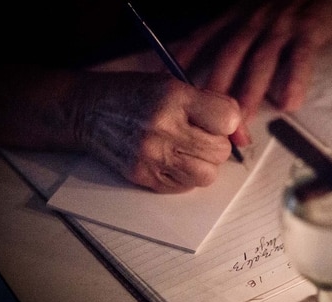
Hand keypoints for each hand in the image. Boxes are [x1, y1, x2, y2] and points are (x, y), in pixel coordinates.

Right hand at [75, 71, 240, 192]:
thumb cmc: (135, 95)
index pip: (227, 119)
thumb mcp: (175, 85)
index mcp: (175, 97)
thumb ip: (214, 106)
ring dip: (203, 164)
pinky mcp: (142, 176)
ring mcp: (151, 155)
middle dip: (216, 144)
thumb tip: (244, 138)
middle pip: (219, 152)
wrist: (88, 111)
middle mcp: (163, 127)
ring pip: (206, 175)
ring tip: (186, 149)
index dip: (228, 122)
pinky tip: (170, 159)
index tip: (218, 120)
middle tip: (198, 135)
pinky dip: (184, 176)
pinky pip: (184, 187)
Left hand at [172, 0, 331, 145]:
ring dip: (249, 94)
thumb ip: (231, 37)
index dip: (180, 64)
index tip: (164, 88)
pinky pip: (299, 57)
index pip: (201, 39)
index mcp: (236, 17)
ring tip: (242, 123)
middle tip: (209, 126)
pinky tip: (288, 103)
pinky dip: (293, 80)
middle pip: (228, 57)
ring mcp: (281, 23)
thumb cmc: (290, 3)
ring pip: (259, 61)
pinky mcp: (309, 28)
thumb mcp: (252, 11)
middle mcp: (254, 19)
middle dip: (216, 93)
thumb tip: (213, 74)